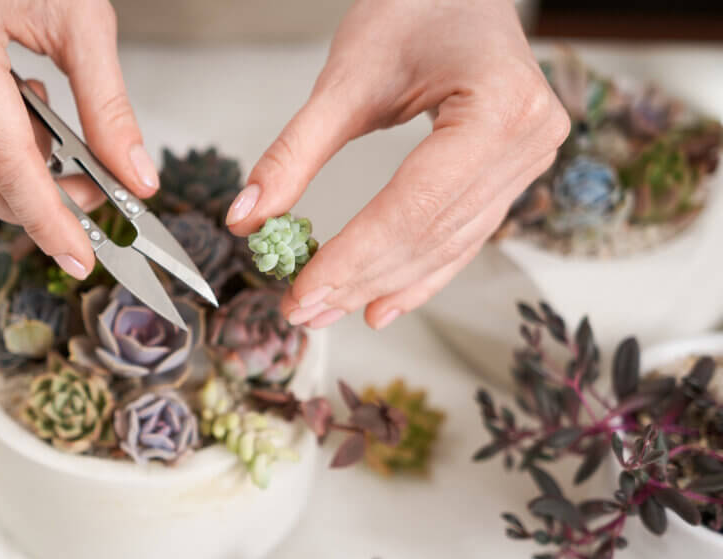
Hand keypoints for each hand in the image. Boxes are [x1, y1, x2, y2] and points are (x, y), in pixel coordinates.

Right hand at [0, 0, 158, 278]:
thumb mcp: (82, 18)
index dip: (45, 217)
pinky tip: (29, 122)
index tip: (80, 255)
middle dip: (32, 209)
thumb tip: (137, 180)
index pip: (3, 157)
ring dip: (15, 183)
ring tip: (67, 157)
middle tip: (91, 206)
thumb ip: (110, 107)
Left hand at [226, 0, 569, 329]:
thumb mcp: (346, 78)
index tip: (301, 291)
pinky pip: (460, 236)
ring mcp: (529, 161)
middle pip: (429, 235)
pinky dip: (417, 273)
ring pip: (445, 245)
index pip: (412, 207)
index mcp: (497, 108)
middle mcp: (528, 141)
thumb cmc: (413, 8)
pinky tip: (380, 305)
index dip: (353, 258)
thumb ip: (295, 152)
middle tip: (301, 311)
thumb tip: (245, 219)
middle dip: (360, 280)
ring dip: (382, 285)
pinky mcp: (514, 174)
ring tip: (327, 311)